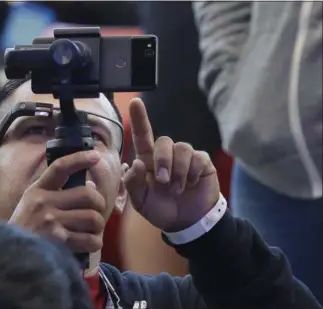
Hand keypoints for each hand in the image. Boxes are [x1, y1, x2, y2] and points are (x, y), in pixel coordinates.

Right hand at [9, 151, 105, 252]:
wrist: (9, 255)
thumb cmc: (25, 229)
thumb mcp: (32, 203)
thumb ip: (57, 193)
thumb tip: (91, 185)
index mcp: (37, 190)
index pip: (60, 167)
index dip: (79, 159)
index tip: (95, 156)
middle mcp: (43, 202)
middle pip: (88, 194)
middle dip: (99, 204)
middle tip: (95, 212)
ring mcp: (50, 221)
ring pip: (93, 218)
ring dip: (98, 226)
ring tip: (91, 230)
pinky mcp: (58, 241)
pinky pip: (90, 239)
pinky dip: (95, 242)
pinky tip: (88, 243)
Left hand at [124, 99, 219, 231]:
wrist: (186, 223)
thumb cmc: (161, 209)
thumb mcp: (141, 201)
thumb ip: (133, 183)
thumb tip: (137, 162)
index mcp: (148, 161)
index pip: (143, 136)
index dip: (140, 118)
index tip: (135, 102)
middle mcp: (166, 156)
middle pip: (164, 141)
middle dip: (163, 161)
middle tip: (164, 182)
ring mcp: (185, 158)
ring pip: (182, 148)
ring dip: (178, 170)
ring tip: (177, 189)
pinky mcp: (202, 163)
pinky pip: (198, 157)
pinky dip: (192, 173)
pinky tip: (190, 184)